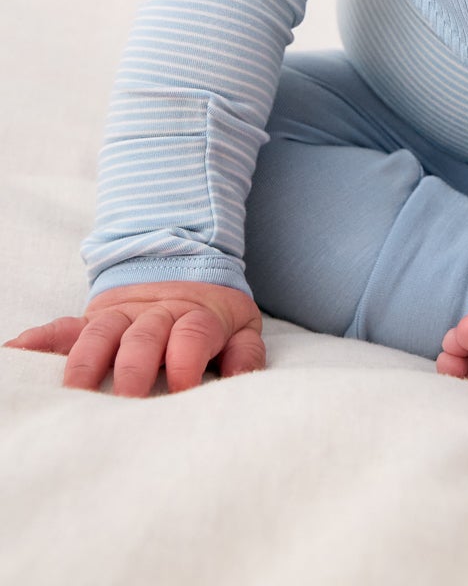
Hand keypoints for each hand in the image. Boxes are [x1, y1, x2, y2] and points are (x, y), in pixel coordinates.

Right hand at [3, 280, 264, 395]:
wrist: (187, 270)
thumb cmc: (215, 319)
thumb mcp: (241, 329)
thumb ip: (244, 354)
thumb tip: (239, 377)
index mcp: (196, 316)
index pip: (191, 333)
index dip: (186, 358)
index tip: (181, 386)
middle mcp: (155, 315)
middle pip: (143, 335)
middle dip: (134, 365)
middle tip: (126, 397)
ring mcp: (121, 317)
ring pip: (101, 333)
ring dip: (85, 360)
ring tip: (73, 390)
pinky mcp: (94, 321)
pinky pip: (64, 327)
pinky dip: (40, 339)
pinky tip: (15, 350)